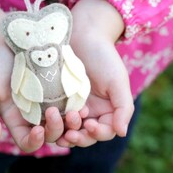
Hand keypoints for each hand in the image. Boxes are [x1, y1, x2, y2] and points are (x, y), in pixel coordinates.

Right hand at [0, 0, 69, 151]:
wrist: (9, 40)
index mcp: (18, 120)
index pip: (28, 142)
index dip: (34, 142)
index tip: (37, 130)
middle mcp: (36, 115)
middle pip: (51, 135)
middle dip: (55, 130)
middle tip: (54, 112)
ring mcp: (51, 102)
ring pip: (67, 123)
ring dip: (72, 124)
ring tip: (74, 113)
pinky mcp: (63, 89)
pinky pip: (75, 104)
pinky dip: (79, 108)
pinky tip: (82, 105)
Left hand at [57, 0, 134, 146]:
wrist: (83, 35)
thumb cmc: (103, 57)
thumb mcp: (117, 81)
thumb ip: (123, 107)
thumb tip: (122, 133)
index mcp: (108, 109)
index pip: (105, 131)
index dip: (99, 133)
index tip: (90, 125)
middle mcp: (91, 110)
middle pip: (86, 135)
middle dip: (80, 137)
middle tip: (71, 134)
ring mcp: (73, 106)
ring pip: (69, 129)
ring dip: (65, 132)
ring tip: (61, 129)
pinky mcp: (57, 99)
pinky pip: (55, 116)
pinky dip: (53, 122)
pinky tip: (49, 121)